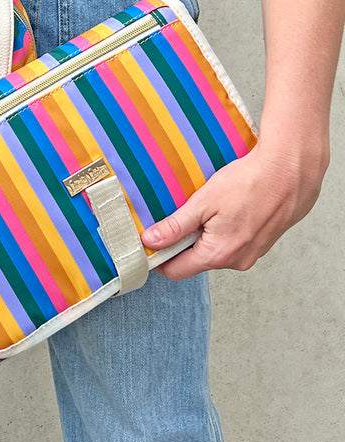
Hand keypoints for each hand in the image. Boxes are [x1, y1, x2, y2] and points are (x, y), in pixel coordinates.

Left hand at [140, 141, 327, 279]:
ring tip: (211, 208)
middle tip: (183, 214)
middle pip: (195, 261)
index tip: (150, 242)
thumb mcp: (204, 202)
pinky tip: (228, 209)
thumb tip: (151, 241)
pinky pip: (232, 244)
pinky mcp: (261, 244)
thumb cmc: (250, 182)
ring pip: (215, 251)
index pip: (176, 271)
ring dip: (205, 235)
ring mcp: (252, 254)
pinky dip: (224, 231)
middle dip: (183, 242)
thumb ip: (175, 226)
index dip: (159, 258)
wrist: (291, 170)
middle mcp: (237, 261)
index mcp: (218, 255)